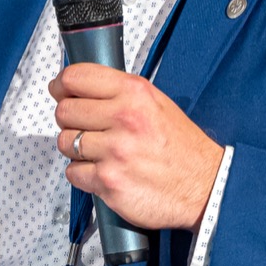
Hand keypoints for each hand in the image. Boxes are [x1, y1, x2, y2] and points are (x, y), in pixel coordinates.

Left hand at [51, 63, 224, 230]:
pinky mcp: (109, 182)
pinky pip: (73, 173)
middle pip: (64, 111)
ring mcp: (115, 152)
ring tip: (98, 151)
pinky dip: (83, 174)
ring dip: (76, 149)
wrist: (205, 187)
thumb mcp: (157, 103)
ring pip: (65, 142)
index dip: (62, 85)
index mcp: (134, 94)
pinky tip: (103, 171)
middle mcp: (124, 119)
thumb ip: (119, 92)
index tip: (60, 90)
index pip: (76, 77)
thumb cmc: (183, 148)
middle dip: (70, 120)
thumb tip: (80, 87)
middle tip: (84, 126)